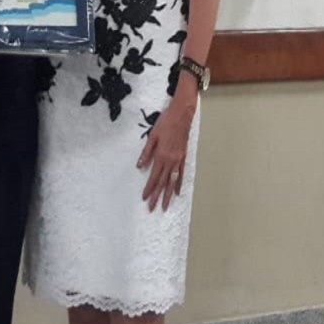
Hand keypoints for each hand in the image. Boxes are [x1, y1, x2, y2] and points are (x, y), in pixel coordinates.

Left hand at [138, 95, 193, 211]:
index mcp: (161, 155)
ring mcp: (178, 159)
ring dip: (168, 194)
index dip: (149, 188)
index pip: (153, 177)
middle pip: (163, 182)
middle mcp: (171, 160)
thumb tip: (140, 166)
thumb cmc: (166, 122)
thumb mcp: (152, 136)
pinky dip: (178, 184)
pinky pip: (181, 173)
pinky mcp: (184, 157)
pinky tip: (176, 192)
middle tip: (152, 208)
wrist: (182, 114)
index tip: (144, 198)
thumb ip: (146, 152)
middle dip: (157, 196)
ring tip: (165, 206)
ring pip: (172, 181)